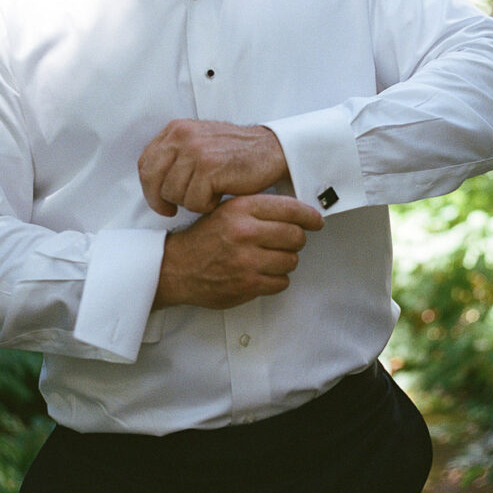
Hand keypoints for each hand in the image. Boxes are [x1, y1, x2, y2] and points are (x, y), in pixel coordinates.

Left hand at [138, 119, 288, 215]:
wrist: (271, 150)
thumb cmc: (236, 153)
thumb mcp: (199, 143)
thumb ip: (175, 155)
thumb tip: (151, 181)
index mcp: (176, 129)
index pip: (145, 163)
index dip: (149, 188)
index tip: (161, 202)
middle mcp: (182, 136)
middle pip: (152, 180)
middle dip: (162, 201)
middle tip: (173, 210)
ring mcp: (195, 151)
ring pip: (173, 193)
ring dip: (190, 202)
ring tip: (209, 194)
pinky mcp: (209, 168)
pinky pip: (193, 201)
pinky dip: (206, 206)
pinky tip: (219, 196)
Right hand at [153, 194, 323, 309]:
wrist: (176, 268)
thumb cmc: (204, 239)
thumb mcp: (227, 210)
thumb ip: (258, 208)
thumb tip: (298, 211)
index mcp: (241, 208)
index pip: (290, 209)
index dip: (309, 216)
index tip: (316, 221)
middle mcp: (244, 232)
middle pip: (296, 236)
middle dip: (295, 240)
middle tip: (285, 242)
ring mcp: (247, 260)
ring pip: (291, 260)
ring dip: (285, 261)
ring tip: (268, 259)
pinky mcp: (248, 284)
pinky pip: (281, 282)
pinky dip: (276, 280)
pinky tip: (261, 274)